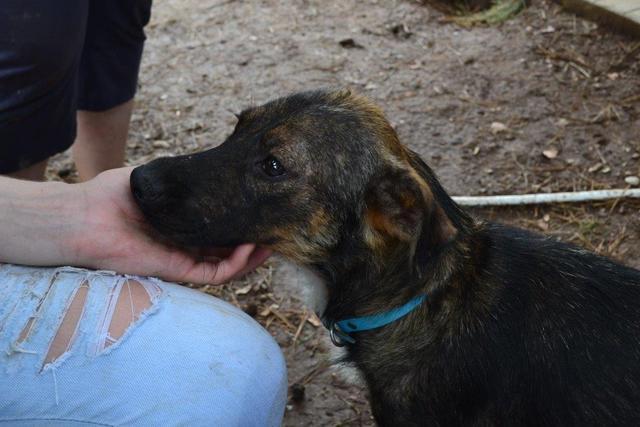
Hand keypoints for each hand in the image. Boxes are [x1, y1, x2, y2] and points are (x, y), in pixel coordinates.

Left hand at [69, 167, 271, 283]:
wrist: (83, 216)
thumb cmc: (109, 196)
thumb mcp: (155, 178)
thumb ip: (182, 178)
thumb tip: (207, 166)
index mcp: (181, 225)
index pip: (219, 229)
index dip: (242, 223)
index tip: (261, 210)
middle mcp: (185, 245)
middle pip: (229, 250)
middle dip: (254, 242)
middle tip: (276, 227)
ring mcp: (183, 260)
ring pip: (228, 266)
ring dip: (252, 256)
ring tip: (272, 241)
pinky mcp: (177, 271)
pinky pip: (216, 273)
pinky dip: (237, 264)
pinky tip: (250, 246)